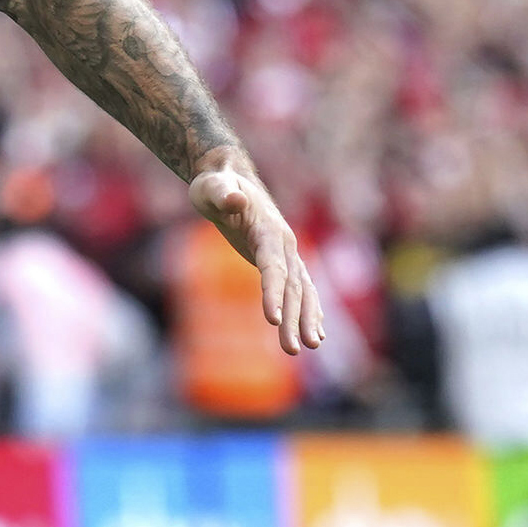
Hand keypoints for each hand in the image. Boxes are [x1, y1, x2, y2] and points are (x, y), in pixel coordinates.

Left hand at [189, 161, 324, 353]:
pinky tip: (316, 335)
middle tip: (293, 348)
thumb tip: (235, 199)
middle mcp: (285, 243)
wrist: (230, 177)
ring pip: (302, 291)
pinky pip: (302, 289)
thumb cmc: (215, 185)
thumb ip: (222, 193)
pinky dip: (311, 311)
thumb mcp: (211, 186)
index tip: (272, 320)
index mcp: (269, 230)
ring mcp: (287, 253)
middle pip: (292, 285)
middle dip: (294, 317)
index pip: (273, 266)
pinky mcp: (283, 260)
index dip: (273, 292)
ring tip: (310, 347)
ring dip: (306, 320)